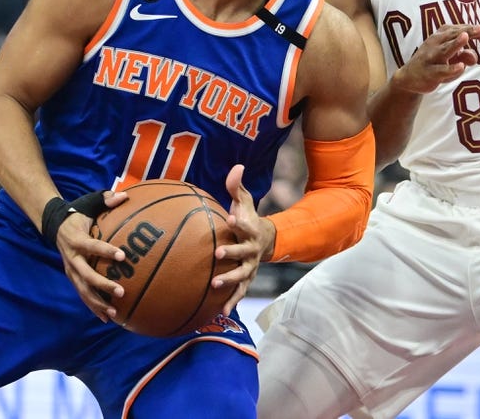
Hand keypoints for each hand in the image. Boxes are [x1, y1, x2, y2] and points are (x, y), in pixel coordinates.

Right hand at [56, 189, 128, 321]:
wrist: (54, 225)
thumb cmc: (78, 213)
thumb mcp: (89, 203)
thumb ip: (106, 199)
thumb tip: (124, 196)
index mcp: (76, 239)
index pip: (92, 246)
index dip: (106, 251)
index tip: (123, 255)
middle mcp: (71, 257)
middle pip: (86, 275)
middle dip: (102, 285)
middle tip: (121, 291)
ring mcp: (70, 269)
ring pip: (82, 290)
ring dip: (97, 302)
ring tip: (113, 313)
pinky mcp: (72, 277)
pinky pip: (82, 294)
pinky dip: (93, 306)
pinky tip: (106, 317)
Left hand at [212, 164, 271, 316]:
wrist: (264, 239)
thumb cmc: (247, 217)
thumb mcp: (244, 201)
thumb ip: (236, 186)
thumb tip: (237, 166)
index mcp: (250, 229)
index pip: (245, 224)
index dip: (239, 222)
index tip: (230, 218)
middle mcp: (252, 249)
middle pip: (243, 252)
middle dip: (232, 253)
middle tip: (217, 254)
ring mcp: (251, 266)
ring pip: (242, 275)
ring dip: (230, 281)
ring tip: (215, 284)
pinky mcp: (247, 279)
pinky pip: (240, 292)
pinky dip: (232, 301)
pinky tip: (221, 312)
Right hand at [393, 24, 479, 93]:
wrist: (409, 78)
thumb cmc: (433, 64)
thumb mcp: (451, 59)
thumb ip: (464, 55)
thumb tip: (475, 57)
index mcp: (441, 36)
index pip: (460, 30)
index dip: (475, 31)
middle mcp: (435, 43)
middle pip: (454, 35)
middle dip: (468, 32)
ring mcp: (431, 57)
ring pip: (445, 49)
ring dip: (455, 43)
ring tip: (466, 37)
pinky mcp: (429, 72)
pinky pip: (441, 70)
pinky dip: (451, 68)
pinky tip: (460, 67)